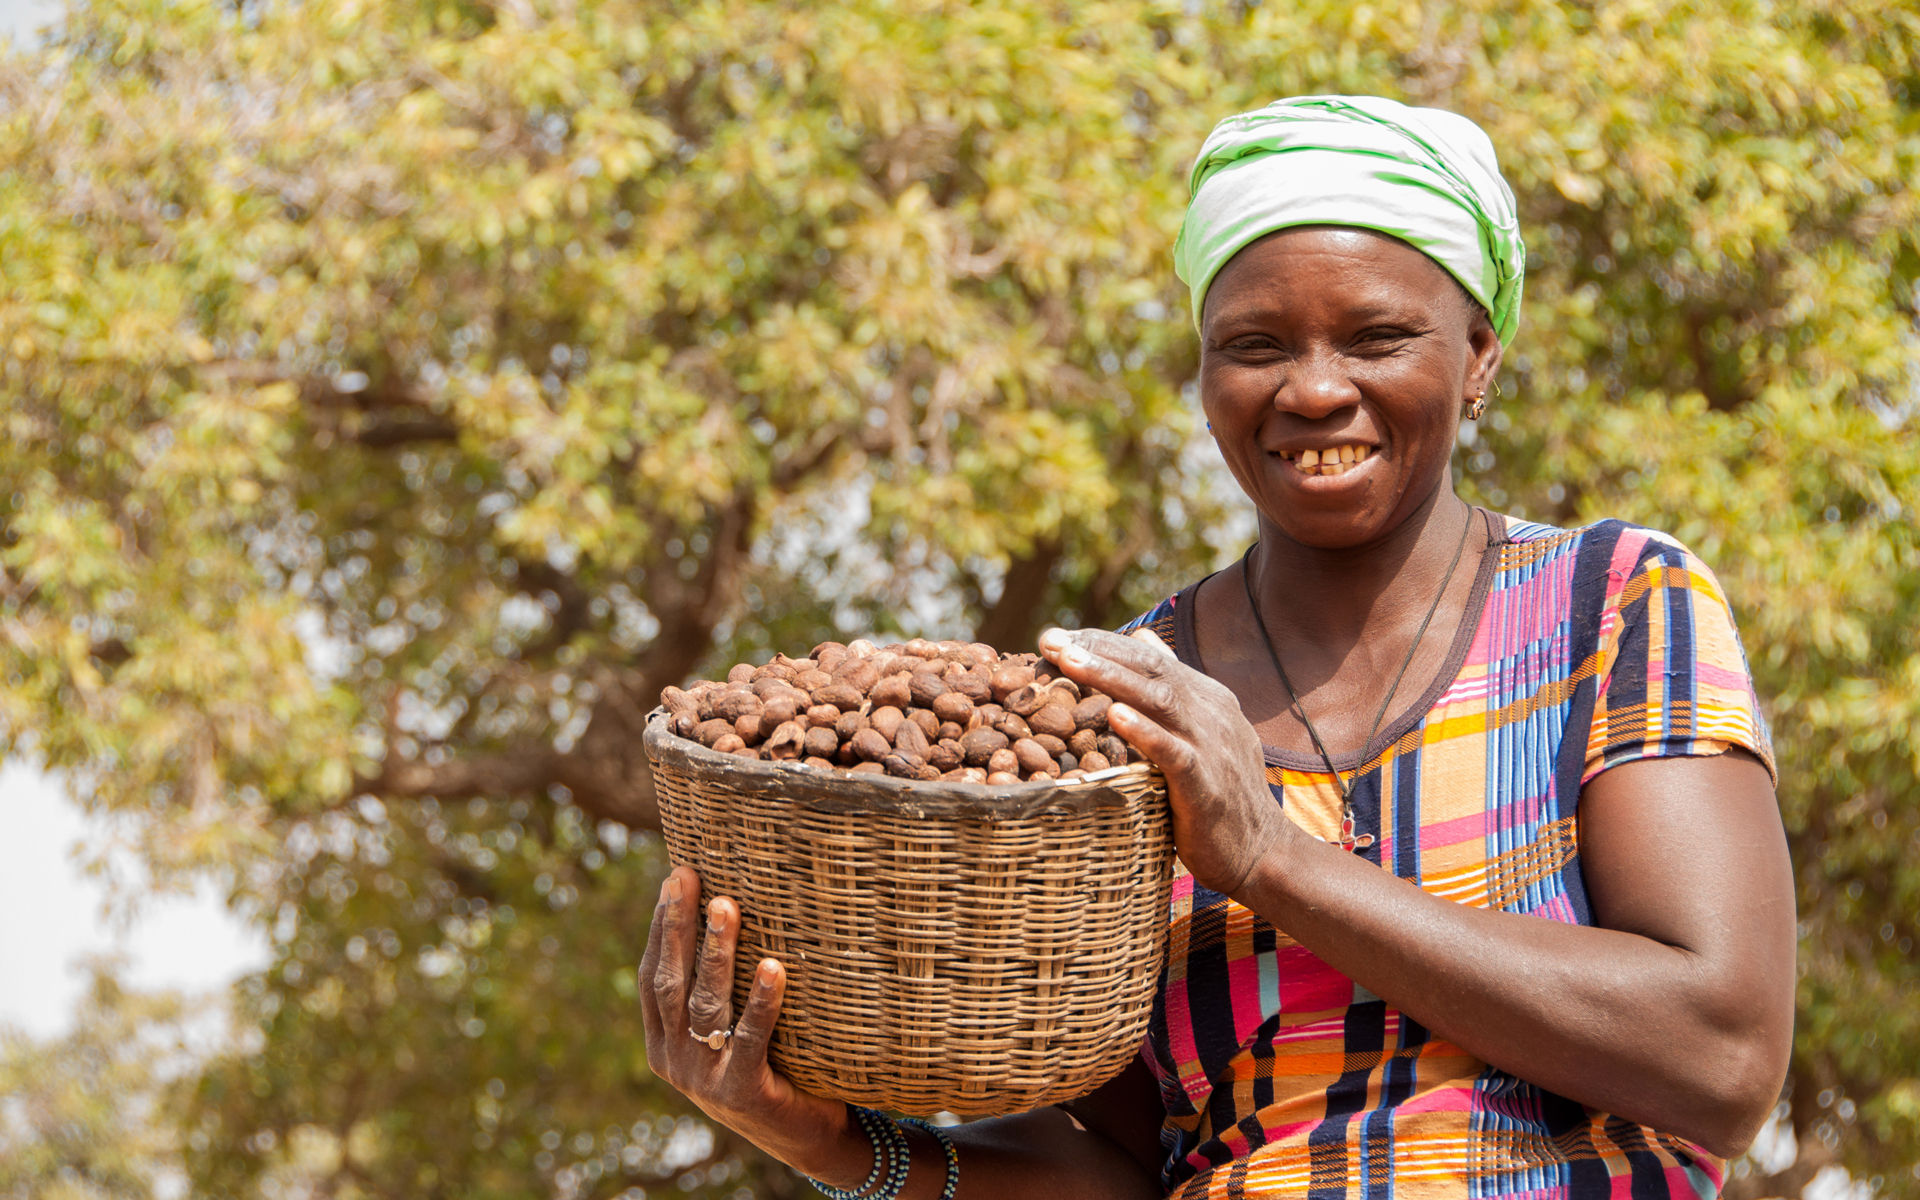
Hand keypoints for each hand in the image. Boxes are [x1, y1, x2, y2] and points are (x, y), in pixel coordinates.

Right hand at [637, 866, 866, 1184]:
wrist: (801, 1138)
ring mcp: (705, 1079)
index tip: (674, 879)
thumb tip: (729, 906)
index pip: (654, 978)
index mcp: (664, 1044)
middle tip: (689, 877)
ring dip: (717, 952)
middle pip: (673, 983)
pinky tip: (772, 966)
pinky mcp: (743, 1093)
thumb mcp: (730, 1031)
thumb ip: (720, 989)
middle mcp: (676, 1061)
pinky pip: (752, 1039)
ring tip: (727, 905)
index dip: (661, 928)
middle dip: (679, 926)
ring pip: (706, 1005)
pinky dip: (762, 1001)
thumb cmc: (771, 1066)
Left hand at [1038, 627, 1294, 897]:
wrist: (1261, 851)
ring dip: (1111, 678)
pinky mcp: (1206, 782)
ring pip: (1160, 699)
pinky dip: (1144, 731)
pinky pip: (1173, 751)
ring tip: (1069, 662)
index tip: (1056, 638)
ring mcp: (1211, 744)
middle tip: (1051, 642)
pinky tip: (1114, 716)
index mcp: (1206, 697)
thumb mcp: (1200, 730)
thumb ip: (1173, 687)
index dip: (1102, 643)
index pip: (1149, 657)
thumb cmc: (1219, 793)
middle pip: (1151, 669)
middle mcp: (1211, 712)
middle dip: (1098, 651)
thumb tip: (1142, 636)